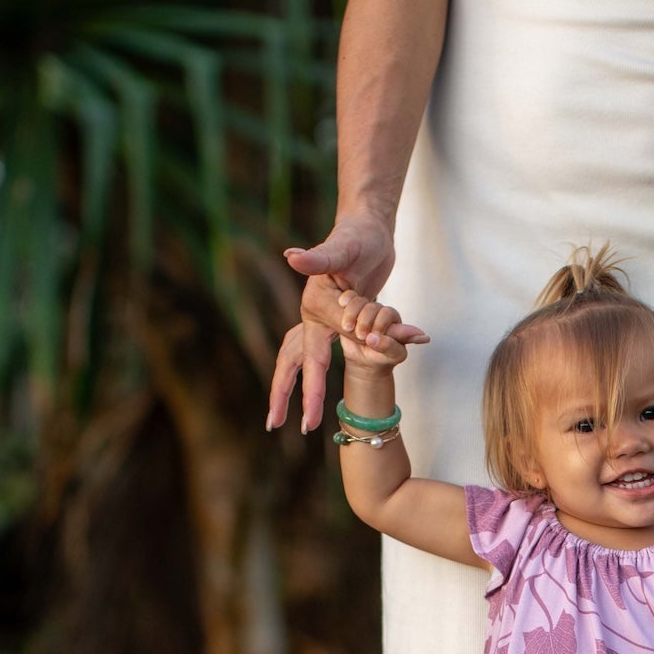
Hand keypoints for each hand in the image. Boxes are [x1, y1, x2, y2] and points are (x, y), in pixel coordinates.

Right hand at [266, 217, 428, 431]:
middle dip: (294, 396)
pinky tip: (342, 380)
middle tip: (285, 427)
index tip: (307, 422)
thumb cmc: (355, 236)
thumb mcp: (341, 248)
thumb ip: (318, 257)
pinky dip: (351, 360)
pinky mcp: (345, 315)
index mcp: (313, 310)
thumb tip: (292, 256)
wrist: (367, 227)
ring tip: (301, 412)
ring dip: (308, 384)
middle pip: (299, 364)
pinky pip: (348, 343)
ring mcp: (329, 318)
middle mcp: (316, 317)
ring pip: (314, 358)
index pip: (310, 359)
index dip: (309, 392)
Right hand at [336, 292, 416, 372]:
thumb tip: (412, 338)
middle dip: (365, 322)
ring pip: (359, 302)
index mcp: (394, 320)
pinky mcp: (351, 309)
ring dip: (352, 314)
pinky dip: (345, 301)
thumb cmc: (382, 359)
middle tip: (361, 336)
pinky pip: (348, 298)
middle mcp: (380, 312)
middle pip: (372, 307)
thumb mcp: (393, 355)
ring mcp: (365, 310)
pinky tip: (342, 305)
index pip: (387, 313)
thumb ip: (395, 345)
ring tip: (349, 329)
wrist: (363, 362)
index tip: (372, 339)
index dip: (379, 324)